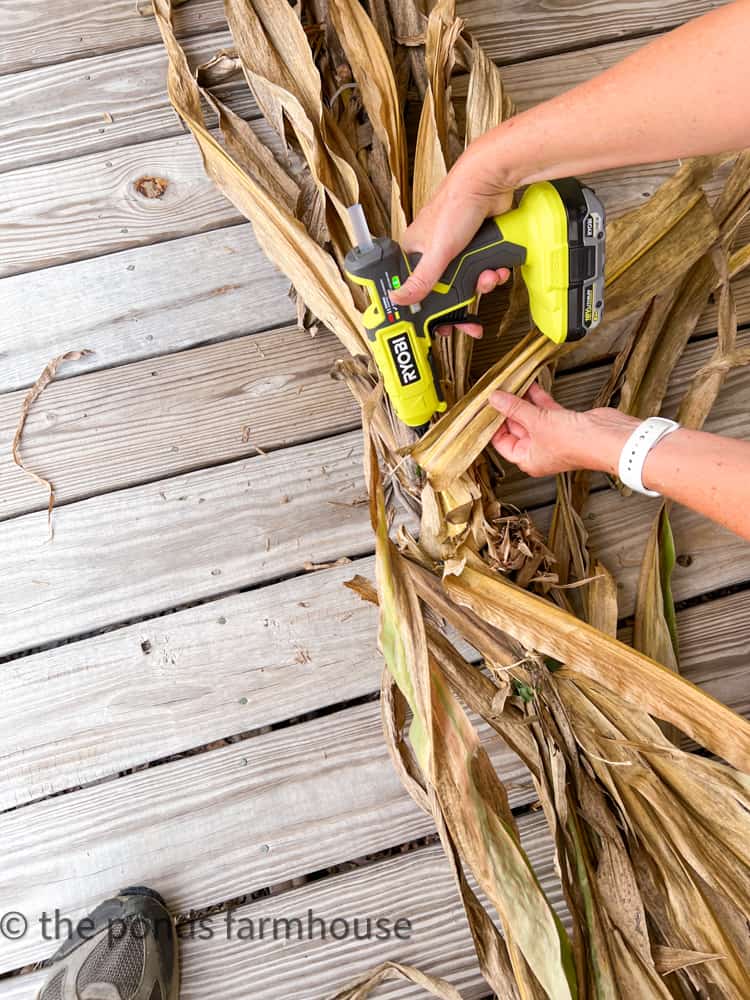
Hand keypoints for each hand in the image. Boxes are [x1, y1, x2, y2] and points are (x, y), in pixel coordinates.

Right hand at [390, 143, 514, 337]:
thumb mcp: (437, 252)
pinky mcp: (477, 245)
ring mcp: (457, 248)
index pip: (414, 287)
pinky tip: (498, 269)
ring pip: (468, 281)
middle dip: (462, 300)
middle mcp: (433, 250)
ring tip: (489, 279)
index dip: (427, 309)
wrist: (491, 181)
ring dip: (482, 285)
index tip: (439, 325)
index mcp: (414, 250)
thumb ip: (420, 281)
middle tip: (469, 317)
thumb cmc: (457, 205)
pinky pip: (483, 269)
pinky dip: (492, 273)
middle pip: (445, 290)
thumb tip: (397, 299)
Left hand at [489, 383, 640, 477]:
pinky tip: (529, 385)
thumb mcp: (537, 423)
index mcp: (528, 459)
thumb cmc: (578, 444)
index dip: (492, 426)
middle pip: (515, 427)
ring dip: (521, 401)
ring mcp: (552, 436)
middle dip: (506, 409)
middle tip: (495, 392)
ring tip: (510, 385)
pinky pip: (545, 409)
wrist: (609, 438)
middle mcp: (539, 450)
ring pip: (530, 416)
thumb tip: (495, 399)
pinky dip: (537, 398)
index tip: (485, 409)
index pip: (502, 443)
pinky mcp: (564, 422)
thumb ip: (515, 409)